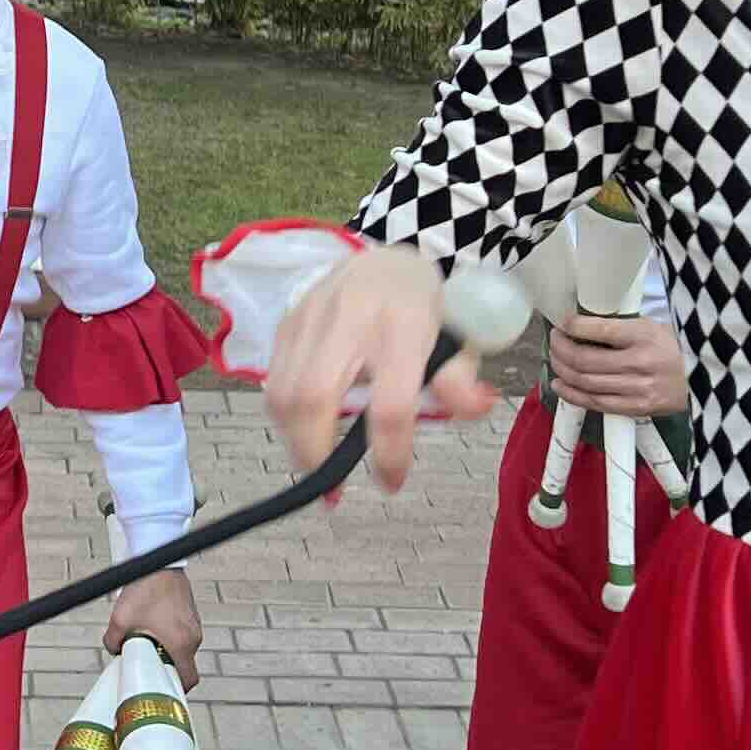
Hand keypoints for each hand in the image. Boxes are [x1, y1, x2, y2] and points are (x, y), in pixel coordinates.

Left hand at [105, 569, 202, 691]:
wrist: (159, 562)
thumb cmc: (144, 589)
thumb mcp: (119, 620)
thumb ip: (112, 643)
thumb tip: (114, 650)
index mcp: (180, 644)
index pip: (187, 680)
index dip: (175, 689)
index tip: (160, 688)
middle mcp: (193, 637)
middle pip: (184, 666)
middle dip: (166, 670)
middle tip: (147, 667)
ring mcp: (194, 625)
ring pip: (183, 650)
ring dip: (167, 652)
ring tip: (146, 642)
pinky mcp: (191, 615)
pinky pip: (183, 635)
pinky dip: (170, 637)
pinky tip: (153, 627)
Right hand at [260, 240, 499, 490]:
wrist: (386, 261)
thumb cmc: (422, 310)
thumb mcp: (457, 341)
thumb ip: (461, 381)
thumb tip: (477, 409)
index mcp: (403, 325)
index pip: (390, 403)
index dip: (389, 452)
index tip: (391, 481)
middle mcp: (351, 318)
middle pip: (315, 397)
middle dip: (316, 453)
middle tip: (331, 488)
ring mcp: (312, 318)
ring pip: (284, 392)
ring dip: (294, 441)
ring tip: (315, 465)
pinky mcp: (288, 323)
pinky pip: (273, 380)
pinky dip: (283, 417)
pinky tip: (303, 432)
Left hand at [548, 309, 688, 417]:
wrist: (708, 380)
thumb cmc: (676, 349)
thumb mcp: (652, 328)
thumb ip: (620, 328)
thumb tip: (580, 326)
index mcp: (646, 336)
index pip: (601, 329)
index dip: (573, 326)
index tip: (562, 322)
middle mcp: (641, 363)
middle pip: (585, 358)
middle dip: (561, 349)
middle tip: (554, 341)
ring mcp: (638, 388)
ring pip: (586, 382)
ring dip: (562, 370)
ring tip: (554, 360)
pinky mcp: (637, 408)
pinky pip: (596, 403)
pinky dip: (572, 394)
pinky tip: (560, 384)